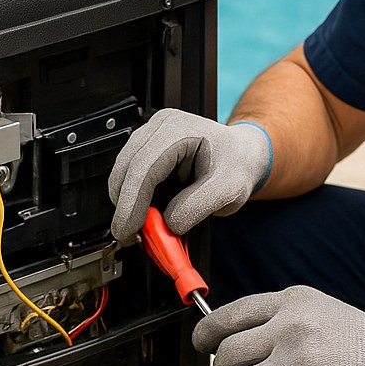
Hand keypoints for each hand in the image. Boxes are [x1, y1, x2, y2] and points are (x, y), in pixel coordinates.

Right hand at [108, 109, 270, 240]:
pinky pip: (129, 177)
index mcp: (179, 129)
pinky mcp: (146, 149)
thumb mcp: (228, 190)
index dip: (131, 203)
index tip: (128, 231)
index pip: (144, 167)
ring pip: (123, 175)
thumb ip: (196, 208)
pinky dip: (134, 199)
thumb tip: (167, 224)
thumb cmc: (237, 164)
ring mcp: (150, 135)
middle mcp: (160, 127)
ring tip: (148, 228)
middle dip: (126, 208)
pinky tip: (149, 213)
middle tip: (134, 238)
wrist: (241, 154)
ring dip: (129, 205)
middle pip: (126, 170)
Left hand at [192, 285, 364, 365]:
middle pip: (227, 357)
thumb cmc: (352, 341)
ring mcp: (299, 357)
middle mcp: (290, 325)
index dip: (205, 336)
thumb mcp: (313, 310)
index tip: (203, 346)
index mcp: (288, 302)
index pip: (227, 316)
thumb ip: (272, 319)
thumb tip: (222, 338)